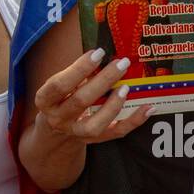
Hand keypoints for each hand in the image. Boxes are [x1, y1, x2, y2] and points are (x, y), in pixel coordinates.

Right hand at [33, 48, 153, 143]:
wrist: (55, 133)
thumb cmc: (61, 99)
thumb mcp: (59, 86)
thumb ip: (76, 73)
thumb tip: (106, 53)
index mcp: (46, 100)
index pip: (59, 85)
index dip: (79, 69)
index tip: (98, 53)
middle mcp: (58, 118)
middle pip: (80, 101)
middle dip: (103, 81)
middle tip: (121, 63)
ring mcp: (76, 132)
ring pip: (95, 125)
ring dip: (113, 106)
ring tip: (126, 87)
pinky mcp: (94, 140)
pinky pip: (116, 133)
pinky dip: (134, 121)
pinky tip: (148, 108)